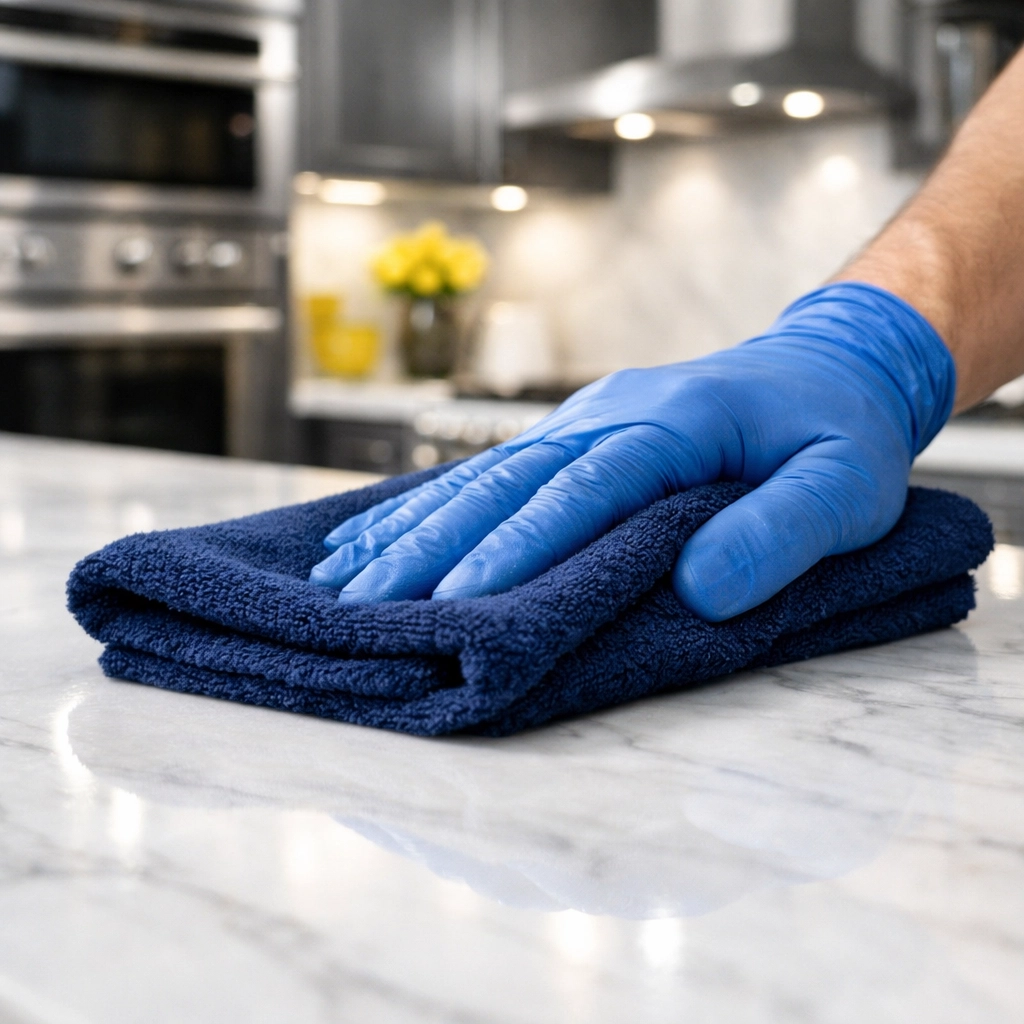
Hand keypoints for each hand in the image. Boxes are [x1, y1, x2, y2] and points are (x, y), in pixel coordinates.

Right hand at [310, 284, 954, 619]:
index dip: (523, 544)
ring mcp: (586, 420)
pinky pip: (493, 470)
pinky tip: (381, 534)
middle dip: (435, 543)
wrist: (828, 368)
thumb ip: (781, 532)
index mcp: (677, 424)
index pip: (587, 490)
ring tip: (345, 576)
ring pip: (485, 473)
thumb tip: (699, 587)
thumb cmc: (839, 436)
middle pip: (510, 481)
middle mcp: (613, 414)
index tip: (462, 598)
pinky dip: (432, 505)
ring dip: (414, 525)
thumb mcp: (846, 486)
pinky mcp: (574, 435)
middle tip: (365, 600)